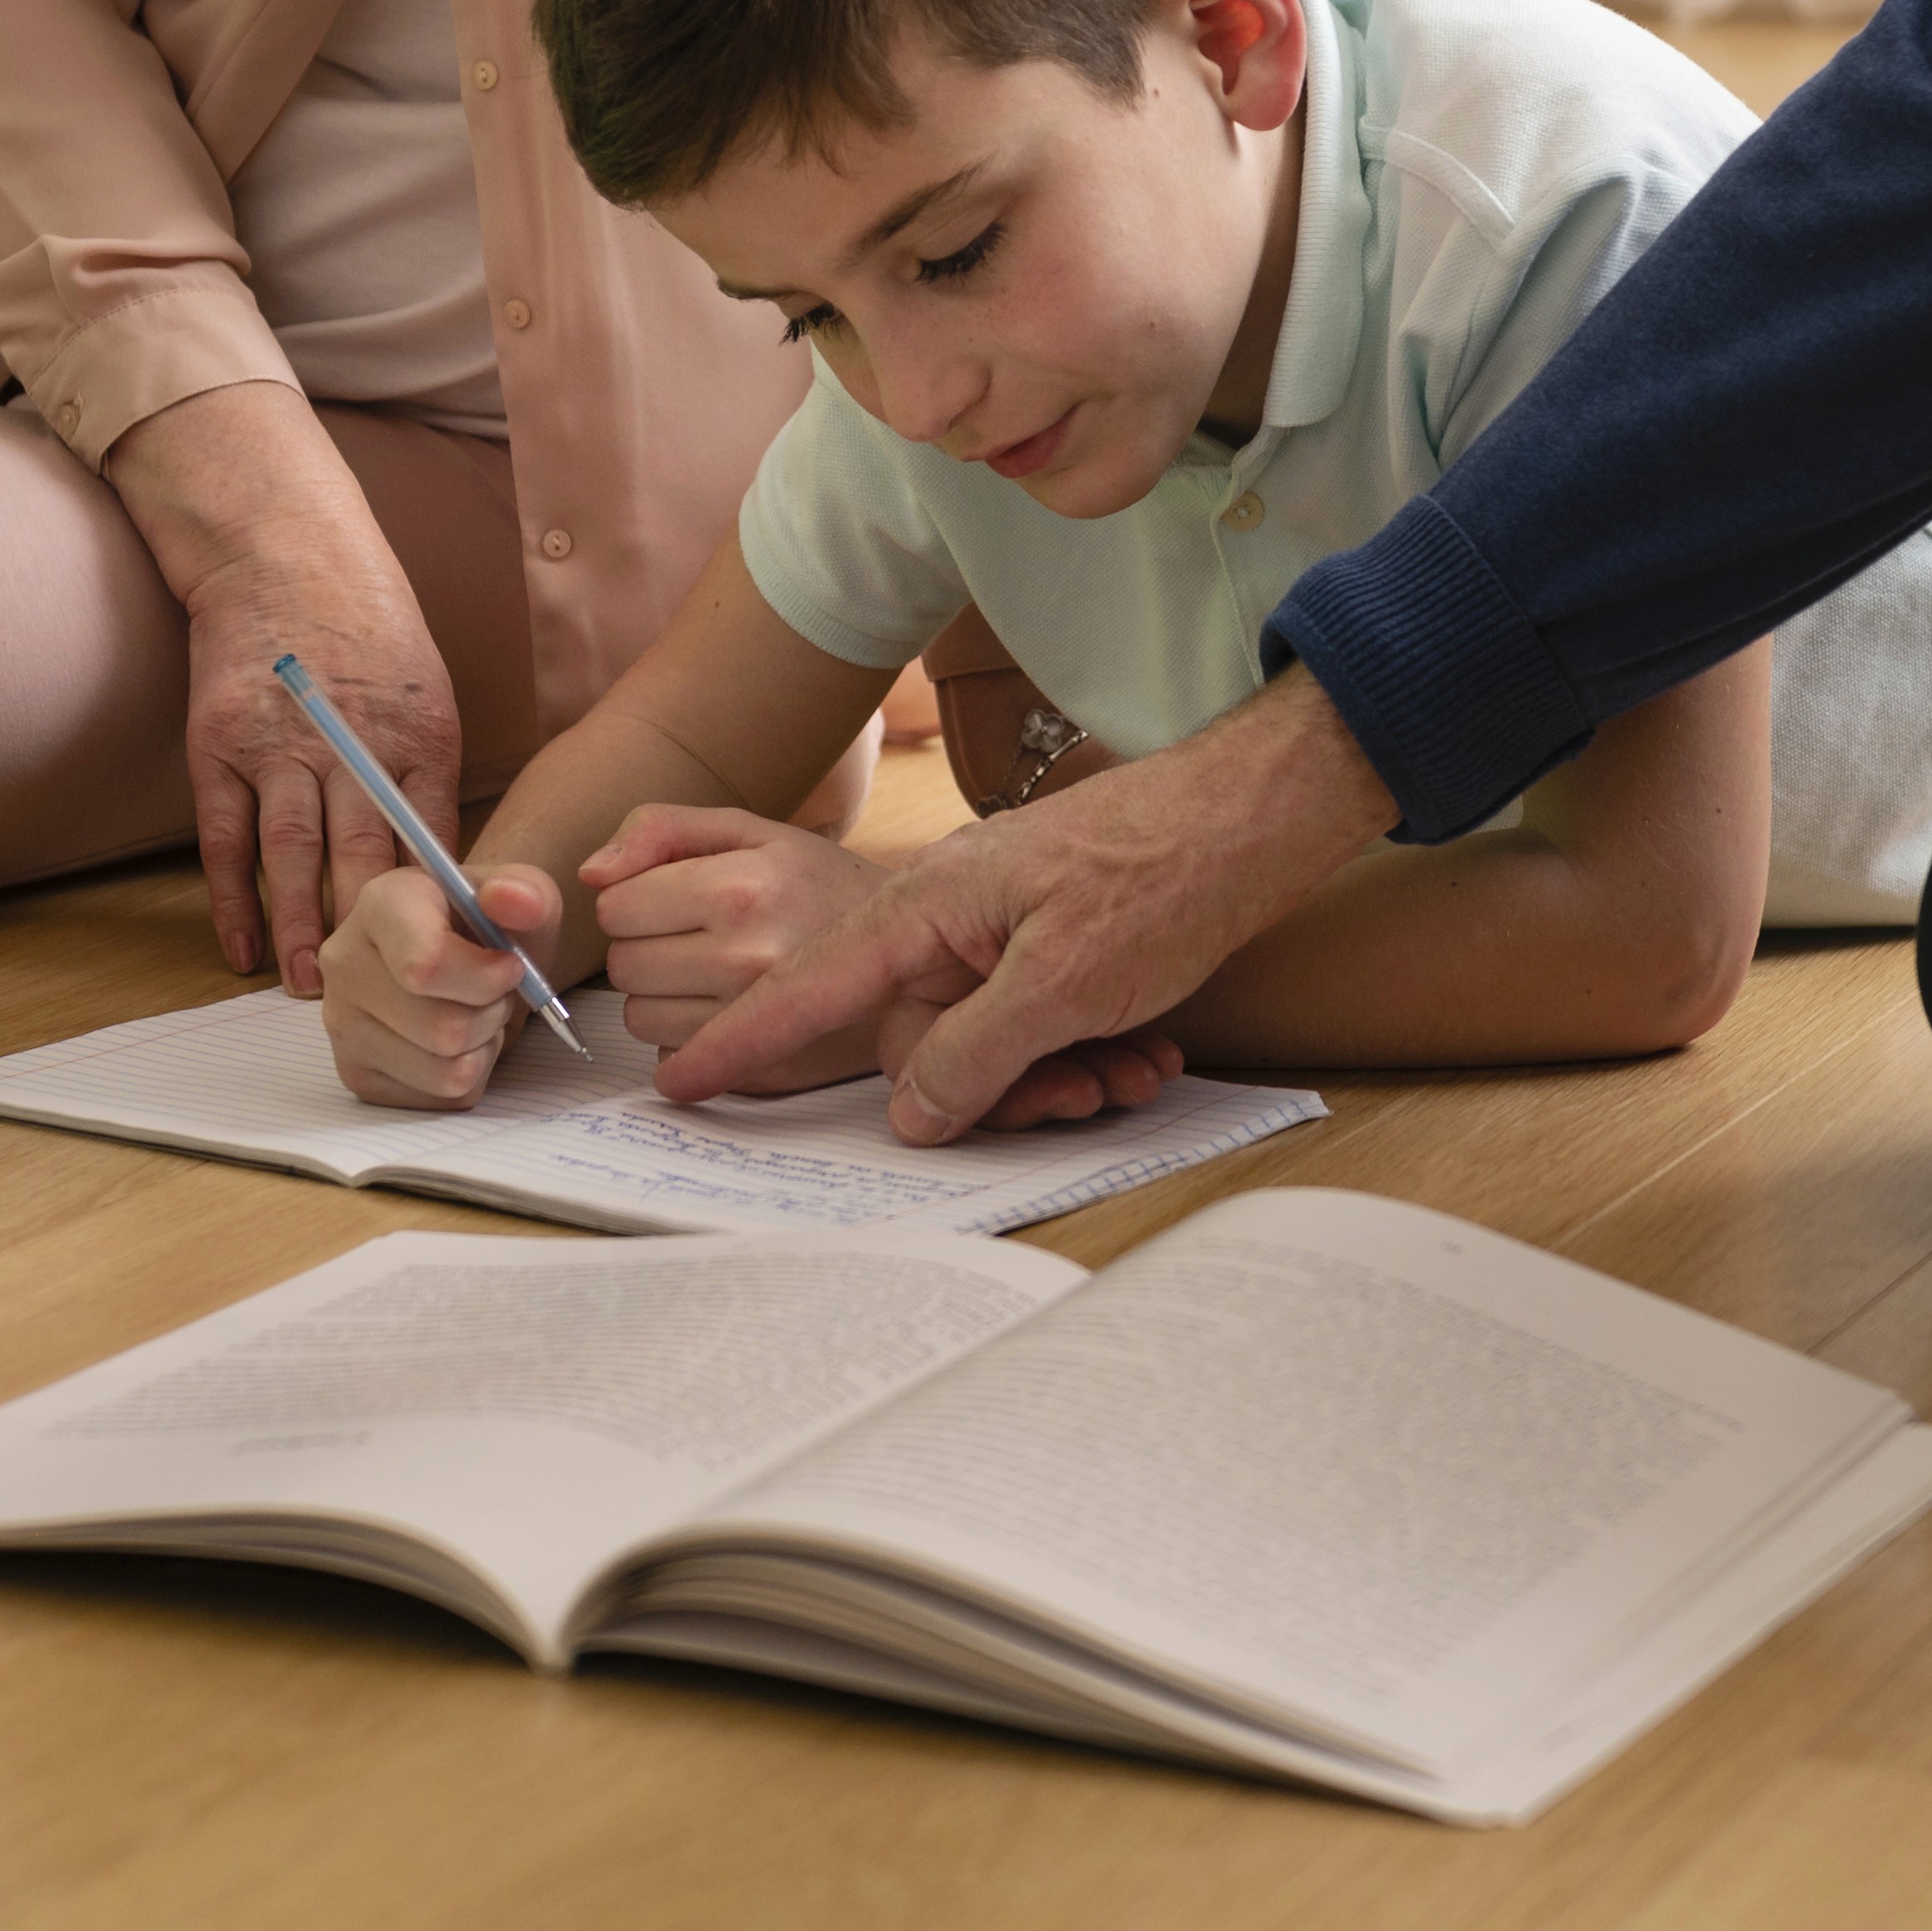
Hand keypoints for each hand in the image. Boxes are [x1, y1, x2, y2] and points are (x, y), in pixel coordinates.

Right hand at [100, 386, 462, 991]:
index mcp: (418, 731)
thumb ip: (429, 775)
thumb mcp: (428, 692)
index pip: (434, 834)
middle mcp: (349, 741)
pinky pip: (224, 838)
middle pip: (365, 853)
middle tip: (384, 994)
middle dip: (375, 931)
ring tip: (311, 988)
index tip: (455, 957)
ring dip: (301, 928)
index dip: (443, 902)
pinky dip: (232, 899)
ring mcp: (276, 743)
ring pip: (291, 854)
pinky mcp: (218, 746)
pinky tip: (241, 947)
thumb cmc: (368, 628)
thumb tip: (443, 869)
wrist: (283, 554)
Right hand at [320, 864, 567, 1107]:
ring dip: (484, 1046)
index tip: (511, 966)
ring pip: (446, 1071)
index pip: (423, 966)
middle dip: (493, 1013)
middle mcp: (345, 964)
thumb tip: (512, 899)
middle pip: (444, 1029)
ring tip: (475, 1011)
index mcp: (379, 905)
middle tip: (496, 990)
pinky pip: (441, 1097)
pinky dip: (470, 1074)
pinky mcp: (357, 1074)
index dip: (485, 977)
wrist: (464, 959)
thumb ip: (524, 892)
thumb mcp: (520, 894)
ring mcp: (343, 1024)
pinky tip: (457, 1041)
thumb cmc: (488, 925)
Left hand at [584, 806, 883, 1069]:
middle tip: (705, 935)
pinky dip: (688, 1040)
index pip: (615, 907)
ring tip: (722, 973)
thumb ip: (662, 828)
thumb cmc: (821, 886)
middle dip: (648, 948)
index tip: (682, 898)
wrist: (913, 958)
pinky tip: (734, 1013)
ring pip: (638, 1019)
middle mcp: (748, 959)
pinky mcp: (764, 1072)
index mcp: (741, 888)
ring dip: (663, 997)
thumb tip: (591, 875)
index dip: (639, 899)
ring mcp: (758, 1024)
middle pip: (621, 967)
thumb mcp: (751, 832)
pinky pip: (672, 1061)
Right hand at [594, 805, 1180, 1114]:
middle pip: (917, 1038)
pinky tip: (1144, 1055)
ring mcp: (995, 928)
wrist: (1251, 815)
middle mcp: (948, 917)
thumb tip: (910, 1115)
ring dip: (1053, 1075)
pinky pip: (1031, 1021)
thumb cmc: (1159, 879)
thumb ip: (972, 1053)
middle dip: (990, 1090)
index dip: (745, 1040)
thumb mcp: (1061, 986)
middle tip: (1076, 1097)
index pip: (810, 986)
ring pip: (983, 1040)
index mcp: (925, 909)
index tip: (680, 1081)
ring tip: (1128, 1074)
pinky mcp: (1042, 941)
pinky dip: (1081, 1050)